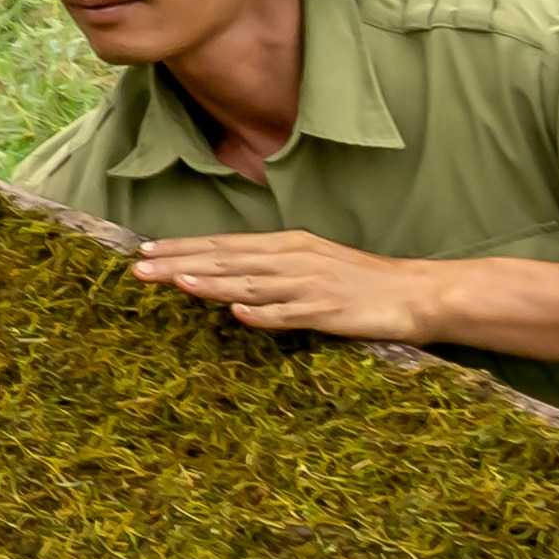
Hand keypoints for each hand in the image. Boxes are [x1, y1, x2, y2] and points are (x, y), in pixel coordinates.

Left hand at [139, 231, 455, 346]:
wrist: (419, 293)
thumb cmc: (362, 280)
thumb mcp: (311, 261)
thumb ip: (271, 266)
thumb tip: (227, 273)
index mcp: (288, 245)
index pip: (225, 245)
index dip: (184, 247)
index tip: (146, 250)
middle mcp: (294, 259)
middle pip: (228, 261)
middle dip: (181, 263)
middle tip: (139, 267)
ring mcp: (311, 285)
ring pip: (252, 284)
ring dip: (212, 284)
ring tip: (176, 282)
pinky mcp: (331, 311)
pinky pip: (292, 314)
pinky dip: (265, 314)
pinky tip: (239, 314)